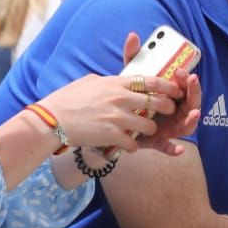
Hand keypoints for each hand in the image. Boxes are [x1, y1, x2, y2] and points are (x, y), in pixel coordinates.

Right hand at [38, 62, 186, 158]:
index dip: (168, 87)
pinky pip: (134, 143)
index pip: (152, 81)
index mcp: (117, 83)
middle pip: (157, 103)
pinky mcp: (113, 135)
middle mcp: (122, 98)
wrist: (52, 119)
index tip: (175, 91)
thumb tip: (119, 81)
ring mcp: (119, 117)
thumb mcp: (91, 81)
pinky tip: (128, 145)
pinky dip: (133, 146)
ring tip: (144, 132)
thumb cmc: (68, 99)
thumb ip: (110, 81)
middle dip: (167, 109)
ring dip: (150, 131)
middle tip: (169, 112)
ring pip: (149, 126)